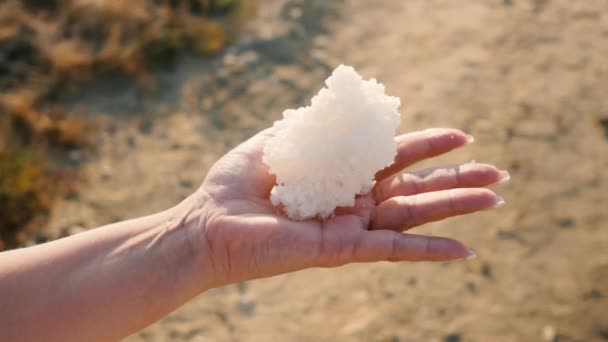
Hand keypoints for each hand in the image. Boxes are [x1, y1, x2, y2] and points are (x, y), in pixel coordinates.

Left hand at [193, 128, 506, 287]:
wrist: (208, 223)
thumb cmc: (235, 184)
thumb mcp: (278, 141)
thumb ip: (312, 128)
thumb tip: (340, 107)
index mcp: (340, 175)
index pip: (393, 160)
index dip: (427, 146)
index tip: (461, 135)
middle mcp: (352, 202)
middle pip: (414, 189)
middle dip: (456, 179)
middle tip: (498, 173)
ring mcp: (350, 227)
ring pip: (413, 216)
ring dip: (455, 207)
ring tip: (495, 197)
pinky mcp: (341, 249)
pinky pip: (393, 251)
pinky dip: (429, 251)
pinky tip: (464, 250)